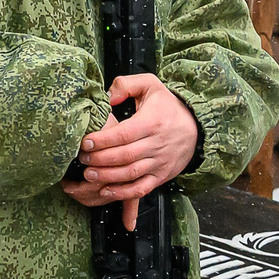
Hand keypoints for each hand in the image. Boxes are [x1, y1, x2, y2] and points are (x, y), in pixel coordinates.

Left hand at [61, 74, 200, 229]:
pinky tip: (107, 190)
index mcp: (152, 122)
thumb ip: (125, 85)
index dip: (102, 140)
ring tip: (88, 174)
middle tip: (82, 158)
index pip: (123, 134)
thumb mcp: (150, 85)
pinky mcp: (161, 176)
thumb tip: (108, 96)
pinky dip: (123, 193)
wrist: (196, 127)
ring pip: (131, 174)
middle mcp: (157, 144)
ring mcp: (159, 162)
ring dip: (107, 176)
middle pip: (124, 156)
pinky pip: (142, 188)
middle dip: (100, 159)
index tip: (86, 142)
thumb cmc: (168, 106)